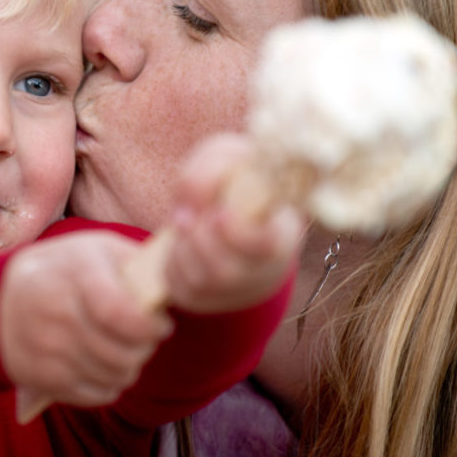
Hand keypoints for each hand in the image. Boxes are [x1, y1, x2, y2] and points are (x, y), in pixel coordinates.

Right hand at [0, 230, 173, 407]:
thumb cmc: (61, 270)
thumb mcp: (95, 248)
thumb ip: (134, 262)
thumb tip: (175, 280)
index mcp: (76, 274)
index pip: (120, 314)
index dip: (150, 327)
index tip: (161, 325)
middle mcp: (59, 313)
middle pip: (122, 352)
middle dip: (145, 348)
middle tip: (145, 338)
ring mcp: (48, 349)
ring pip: (115, 376)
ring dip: (130, 366)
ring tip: (126, 350)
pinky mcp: (43, 378)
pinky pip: (98, 394)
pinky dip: (110, 384)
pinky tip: (104, 364)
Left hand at [164, 133, 305, 312]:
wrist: (234, 208)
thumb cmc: (234, 180)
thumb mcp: (227, 157)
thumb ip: (211, 168)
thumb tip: (192, 204)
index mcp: (284, 233)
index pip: (266, 248)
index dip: (236, 234)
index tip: (219, 213)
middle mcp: (267, 271)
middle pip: (225, 272)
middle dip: (199, 237)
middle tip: (190, 213)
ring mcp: (237, 290)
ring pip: (201, 281)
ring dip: (184, 245)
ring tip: (186, 222)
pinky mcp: (206, 299)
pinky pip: (181, 287)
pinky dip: (173, 260)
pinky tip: (183, 242)